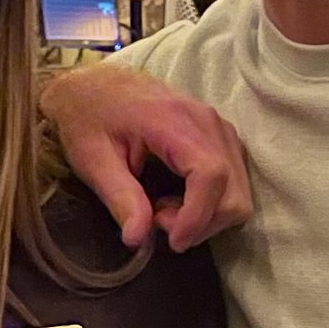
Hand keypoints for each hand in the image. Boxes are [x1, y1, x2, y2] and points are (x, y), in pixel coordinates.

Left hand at [43, 64, 252, 253]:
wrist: (94, 86)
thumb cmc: (89, 118)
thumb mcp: (92, 160)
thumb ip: (119, 199)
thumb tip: (137, 239)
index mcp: (173, 121)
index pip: (210, 174)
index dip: (197, 216)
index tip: (172, 241)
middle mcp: (207, 121)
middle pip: (233, 190)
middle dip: (202, 222)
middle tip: (158, 220)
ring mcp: (219, 127)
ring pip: (239, 190)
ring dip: (208, 214)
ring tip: (165, 208)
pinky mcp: (221, 135)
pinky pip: (234, 180)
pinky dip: (213, 201)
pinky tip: (178, 198)